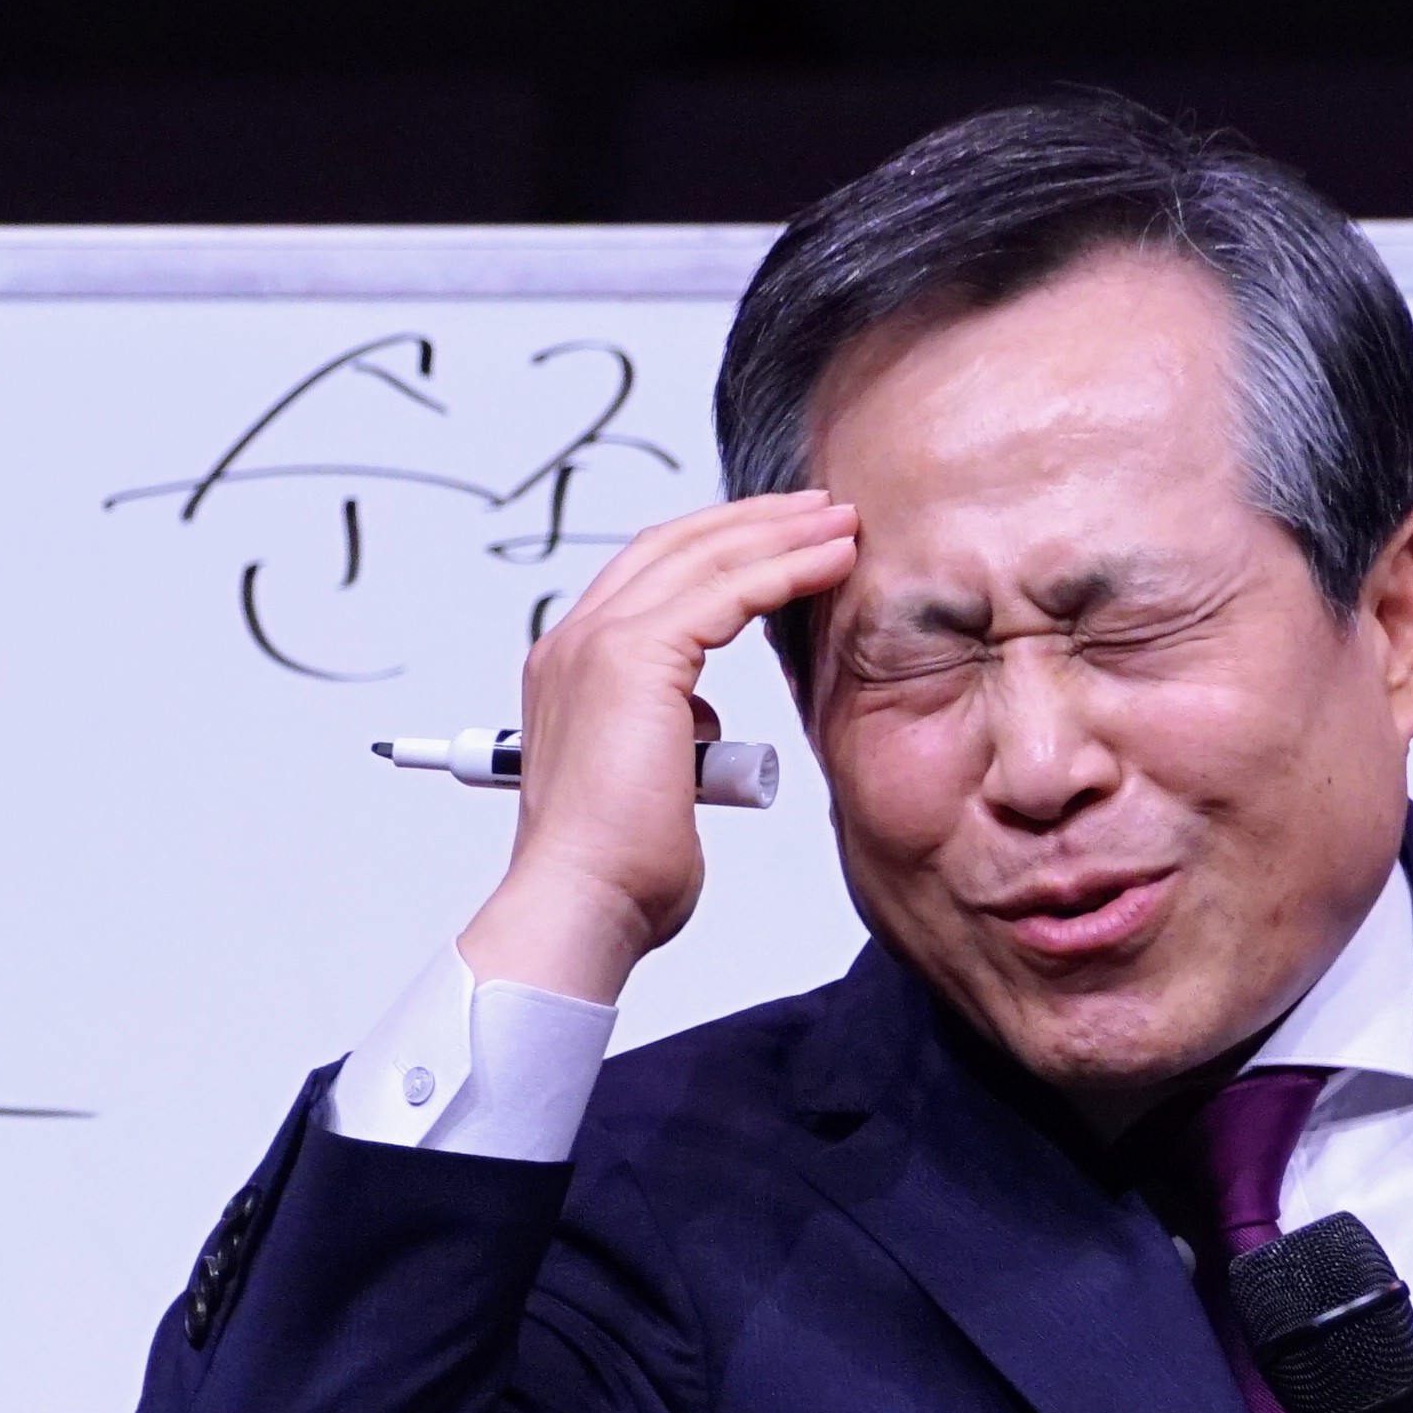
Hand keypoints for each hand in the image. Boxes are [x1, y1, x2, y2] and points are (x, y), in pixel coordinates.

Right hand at [456, 491, 859, 1003]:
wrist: (582, 902)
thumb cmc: (616, 871)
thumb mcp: (651, 783)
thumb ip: (673, 739)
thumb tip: (703, 724)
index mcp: (570, 670)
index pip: (649, 577)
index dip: (718, 549)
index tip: (780, 542)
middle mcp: (574, 644)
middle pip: (673, 546)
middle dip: (753, 520)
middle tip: (821, 509)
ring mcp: (597, 643)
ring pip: (704, 557)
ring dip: (780, 532)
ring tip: (841, 521)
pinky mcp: (635, 656)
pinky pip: (728, 590)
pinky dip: (786, 567)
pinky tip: (834, 559)